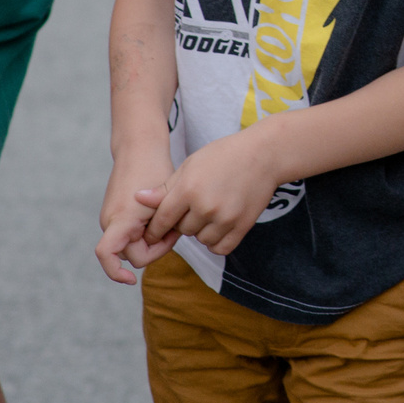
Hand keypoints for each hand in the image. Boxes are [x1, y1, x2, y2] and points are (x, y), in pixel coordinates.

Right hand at [94, 148, 179, 282]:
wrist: (140, 147)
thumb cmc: (154, 168)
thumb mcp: (164, 199)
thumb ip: (161, 227)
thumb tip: (158, 247)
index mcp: (120, 219)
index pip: (106, 255)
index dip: (116, 273)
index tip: (133, 279)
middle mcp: (110, 221)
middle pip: (131, 254)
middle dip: (155, 248)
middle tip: (176, 230)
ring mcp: (112, 218)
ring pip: (133, 245)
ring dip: (153, 240)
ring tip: (171, 220)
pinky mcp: (117, 214)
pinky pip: (132, 234)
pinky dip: (148, 232)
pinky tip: (164, 218)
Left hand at [140, 125, 286, 258]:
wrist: (264, 154)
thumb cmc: (224, 155)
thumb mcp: (190, 165)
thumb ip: (166, 187)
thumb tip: (139, 199)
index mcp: (188, 189)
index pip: (162, 220)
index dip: (155, 228)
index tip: (154, 231)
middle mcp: (205, 206)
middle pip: (182, 230)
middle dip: (183, 222)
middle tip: (193, 208)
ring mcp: (225, 218)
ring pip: (200, 239)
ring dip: (200, 231)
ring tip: (208, 213)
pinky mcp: (242, 226)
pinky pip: (220, 248)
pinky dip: (216, 241)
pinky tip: (218, 226)